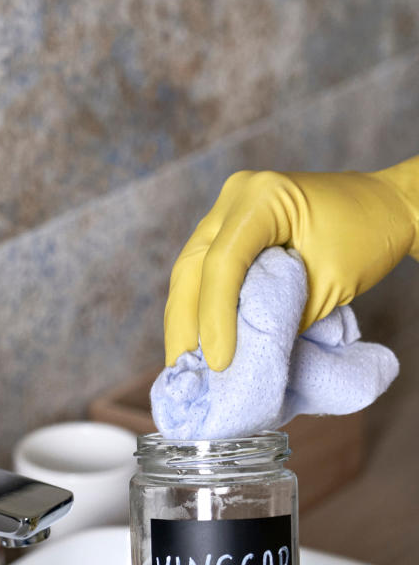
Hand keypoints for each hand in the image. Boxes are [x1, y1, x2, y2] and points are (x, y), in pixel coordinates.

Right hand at [164, 158, 418, 369]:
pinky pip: (201, 272)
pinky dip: (197, 307)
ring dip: (183, 318)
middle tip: (181, 367)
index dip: (215, 316)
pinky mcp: (226, 229)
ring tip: (181, 361)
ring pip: (188, 271)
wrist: (385, 208)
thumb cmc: (368, 237)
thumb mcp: (329, 283)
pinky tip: (193, 339)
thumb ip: (281, 315)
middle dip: (183, 322)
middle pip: (191, 267)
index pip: (224, 263)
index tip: (220, 361)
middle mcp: (235, 197)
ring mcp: (226, 211)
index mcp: (263, 197)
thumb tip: (239, 353)